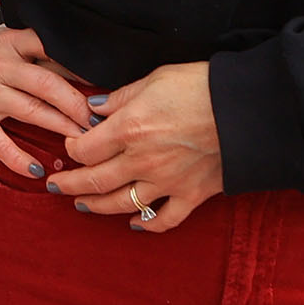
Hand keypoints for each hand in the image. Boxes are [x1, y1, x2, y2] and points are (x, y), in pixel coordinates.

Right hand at [0, 27, 97, 177]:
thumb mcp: (8, 44)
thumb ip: (38, 52)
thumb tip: (84, 68)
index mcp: (11, 42)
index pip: (48, 47)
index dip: (77, 65)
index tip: (101, 80)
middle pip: (47, 83)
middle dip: (77, 103)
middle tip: (99, 118)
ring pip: (31, 111)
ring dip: (61, 126)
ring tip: (83, 140)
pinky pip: (0, 143)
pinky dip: (18, 159)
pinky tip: (37, 169)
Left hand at [50, 61, 222, 232]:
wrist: (247, 108)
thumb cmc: (201, 85)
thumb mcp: (155, 78)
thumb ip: (122, 97)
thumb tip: (96, 109)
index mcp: (130, 129)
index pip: (85, 148)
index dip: (72, 147)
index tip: (70, 144)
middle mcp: (142, 161)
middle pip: (94, 180)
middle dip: (69, 184)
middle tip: (56, 185)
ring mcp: (166, 182)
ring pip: (121, 204)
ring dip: (97, 206)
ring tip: (83, 204)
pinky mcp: (191, 195)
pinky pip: (164, 219)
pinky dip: (146, 225)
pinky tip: (134, 225)